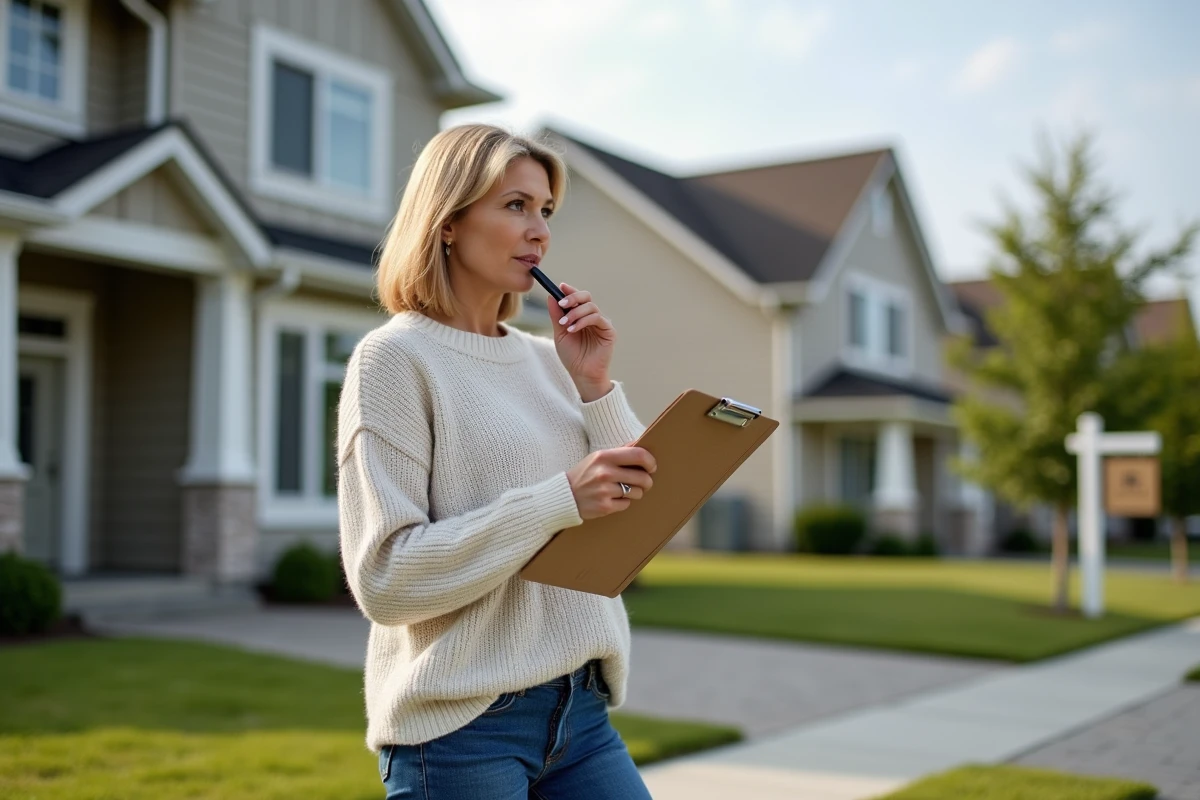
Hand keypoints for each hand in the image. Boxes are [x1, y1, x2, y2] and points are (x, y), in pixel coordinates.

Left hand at [546, 282, 614, 400]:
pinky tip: (573, 329)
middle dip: (573, 297)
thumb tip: (551, 297)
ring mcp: (602, 323)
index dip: (570, 291)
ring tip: (565, 324)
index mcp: (581, 316)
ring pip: (591, 307)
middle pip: (587, 297)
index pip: (578, 298)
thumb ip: (557, 315)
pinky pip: (597, 318)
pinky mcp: (609, 331)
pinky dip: (583, 321)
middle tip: (562, 303)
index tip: (560, 287)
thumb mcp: (560, 333)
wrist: (581, 374)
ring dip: (576, 313)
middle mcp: (592, 317)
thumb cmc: (572, 356)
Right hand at [566, 447, 656, 520]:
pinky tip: (612, 499)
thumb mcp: (598, 458)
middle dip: (647, 481)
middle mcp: (605, 473)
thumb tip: (641, 443)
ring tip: (623, 491)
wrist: (564, 496)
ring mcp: (605, 491)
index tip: (652, 467)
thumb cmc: (584, 475)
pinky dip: (623, 503)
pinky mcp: (604, 507)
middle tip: (644, 483)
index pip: (639, 455)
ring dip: (635, 493)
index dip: (651, 462)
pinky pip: (626, 504)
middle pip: (642, 478)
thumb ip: (619, 451)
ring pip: (637, 492)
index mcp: (604, 456)